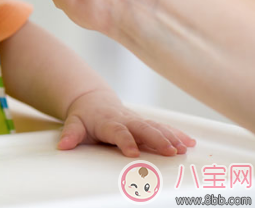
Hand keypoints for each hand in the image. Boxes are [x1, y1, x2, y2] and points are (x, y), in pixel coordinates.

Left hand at [58, 89, 195, 156]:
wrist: (93, 101)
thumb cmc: (84, 116)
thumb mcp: (74, 123)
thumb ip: (70, 134)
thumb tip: (64, 145)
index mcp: (108, 122)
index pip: (118, 132)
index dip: (125, 141)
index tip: (132, 152)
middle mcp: (126, 120)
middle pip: (143, 128)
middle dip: (157, 139)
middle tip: (171, 151)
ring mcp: (138, 120)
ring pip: (157, 127)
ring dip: (171, 137)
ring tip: (184, 148)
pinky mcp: (146, 123)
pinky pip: (163, 127)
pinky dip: (177, 133)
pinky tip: (191, 142)